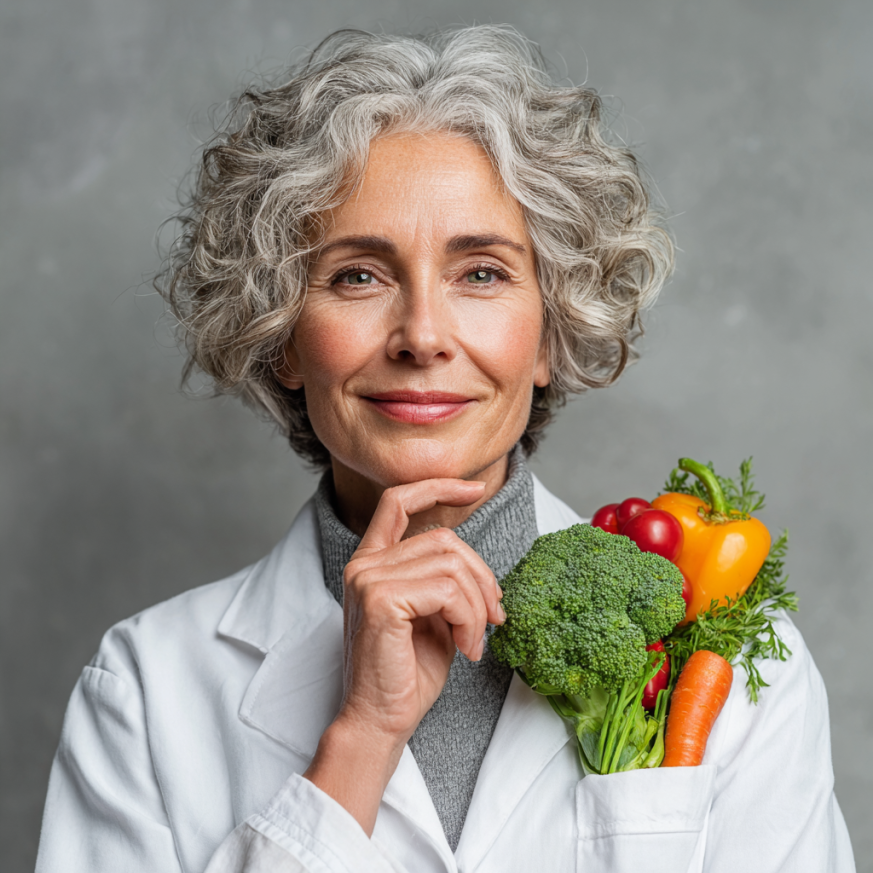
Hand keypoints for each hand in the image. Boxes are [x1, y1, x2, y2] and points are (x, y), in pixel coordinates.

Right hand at [303, 478, 503, 833]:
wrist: (381, 721)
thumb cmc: (407, 674)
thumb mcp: (432, 616)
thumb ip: (443, 581)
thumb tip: (479, 568)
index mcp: (372, 562)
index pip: (398, 502)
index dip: (437, 487)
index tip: (474, 488)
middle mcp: (364, 564)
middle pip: (444, 538)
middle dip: (482, 576)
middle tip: (494, 617)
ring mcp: (368, 579)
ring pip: (451, 564)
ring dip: (477, 604)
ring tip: (475, 638)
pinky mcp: (381, 600)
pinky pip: (447, 590)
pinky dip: (469, 618)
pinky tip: (466, 647)